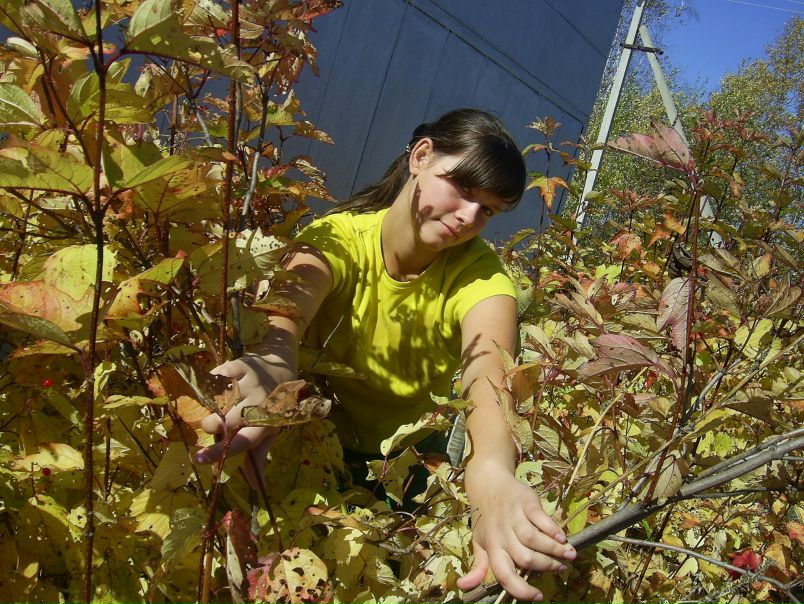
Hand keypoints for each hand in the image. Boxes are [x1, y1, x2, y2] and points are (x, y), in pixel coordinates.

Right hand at [193, 355, 280, 487]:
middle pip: (225, 422)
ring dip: (210, 406)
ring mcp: (250, 384)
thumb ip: (258, 457)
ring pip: (218, 401)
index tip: (198, 459)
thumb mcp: (270, 430)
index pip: (243, 442)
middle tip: (211, 424)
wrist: (281, 367)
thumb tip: (255, 488)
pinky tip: (216, 384)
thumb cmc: (274, 406)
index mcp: (266, 424)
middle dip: (211, 426)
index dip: (219, 453)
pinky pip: (217, 378)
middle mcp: (259, 405)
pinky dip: (211, 383)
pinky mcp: (241, 366)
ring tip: (213, 405)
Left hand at [457, 470, 575, 601]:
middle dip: (546, 566)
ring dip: (554, 550)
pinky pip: (541, 518)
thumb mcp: (478, 541)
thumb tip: (462, 587)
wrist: (488, 482)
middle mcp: (502, 533)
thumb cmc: (485, 517)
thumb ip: (478, 566)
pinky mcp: (526, 502)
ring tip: (569, 556)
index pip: (504, 574)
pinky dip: (553, 529)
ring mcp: (514, 517)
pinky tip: (562, 538)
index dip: (520, 590)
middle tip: (560, 568)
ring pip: (534, 539)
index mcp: (492, 546)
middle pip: (525, 557)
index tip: (537, 597)